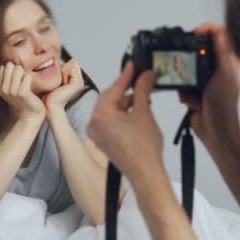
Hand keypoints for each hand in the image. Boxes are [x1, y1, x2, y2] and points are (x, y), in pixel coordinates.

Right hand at [0, 62, 45, 121]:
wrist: (31, 115)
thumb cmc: (25, 99)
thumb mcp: (12, 88)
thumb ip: (9, 77)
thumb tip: (9, 63)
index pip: (3, 67)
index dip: (12, 71)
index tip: (17, 81)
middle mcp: (3, 89)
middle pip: (10, 65)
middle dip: (18, 70)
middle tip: (23, 82)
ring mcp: (12, 91)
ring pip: (19, 69)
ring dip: (25, 75)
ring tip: (27, 85)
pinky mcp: (22, 93)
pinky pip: (28, 76)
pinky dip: (31, 80)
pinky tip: (31, 89)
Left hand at [44, 59, 85, 112]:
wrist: (50, 106)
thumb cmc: (48, 94)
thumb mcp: (54, 78)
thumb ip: (60, 69)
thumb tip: (60, 60)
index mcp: (75, 79)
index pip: (71, 62)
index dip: (62, 68)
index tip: (57, 80)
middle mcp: (80, 80)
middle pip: (73, 62)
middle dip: (63, 68)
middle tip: (59, 82)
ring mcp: (80, 82)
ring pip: (72, 64)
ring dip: (63, 71)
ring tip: (60, 83)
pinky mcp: (78, 83)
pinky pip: (71, 69)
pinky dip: (64, 74)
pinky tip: (62, 84)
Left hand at [87, 62, 163, 178]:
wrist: (145, 174)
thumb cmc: (143, 151)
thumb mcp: (144, 112)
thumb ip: (142, 90)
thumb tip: (145, 76)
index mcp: (101, 115)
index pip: (114, 88)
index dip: (126, 75)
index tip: (133, 66)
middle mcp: (94, 124)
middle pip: (110, 98)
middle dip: (127, 90)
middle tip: (142, 81)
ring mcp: (97, 134)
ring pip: (111, 109)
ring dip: (126, 103)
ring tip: (143, 100)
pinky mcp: (103, 141)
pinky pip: (110, 121)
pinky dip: (122, 114)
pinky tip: (136, 112)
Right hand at [179, 23, 239, 154]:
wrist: (215, 133)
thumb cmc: (225, 106)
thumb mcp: (224, 74)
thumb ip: (221, 50)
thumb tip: (216, 29)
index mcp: (227, 61)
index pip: (218, 36)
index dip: (206, 29)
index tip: (195, 31)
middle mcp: (216, 68)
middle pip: (198, 50)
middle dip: (189, 59)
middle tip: (185, 62)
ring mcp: (204, 81)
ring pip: (187, 69)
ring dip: (186, 81)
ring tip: (193, 92)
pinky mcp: (194, 92)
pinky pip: (182, 85)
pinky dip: (184, 94)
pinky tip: (192, 102)